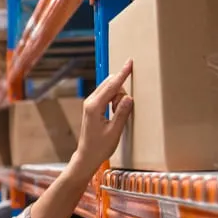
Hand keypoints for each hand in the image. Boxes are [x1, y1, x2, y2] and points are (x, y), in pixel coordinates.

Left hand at [72, 59, 133, 176]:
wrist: (87, 155)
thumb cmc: (100, 146)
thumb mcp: (115, 131)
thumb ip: (122, 113)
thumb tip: (128, 98)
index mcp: (94, 106)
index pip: (112, 85)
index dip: (123, 74)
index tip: (129, 63)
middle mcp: (90, 102)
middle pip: (110, 84)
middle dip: (121, 91)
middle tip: (120, 109)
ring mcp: (90, 104)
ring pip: (109, 89)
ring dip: (117, 97)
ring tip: (115, 115)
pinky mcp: (92, 107)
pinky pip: (106, 95)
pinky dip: (113, 101)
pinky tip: (113, 112)